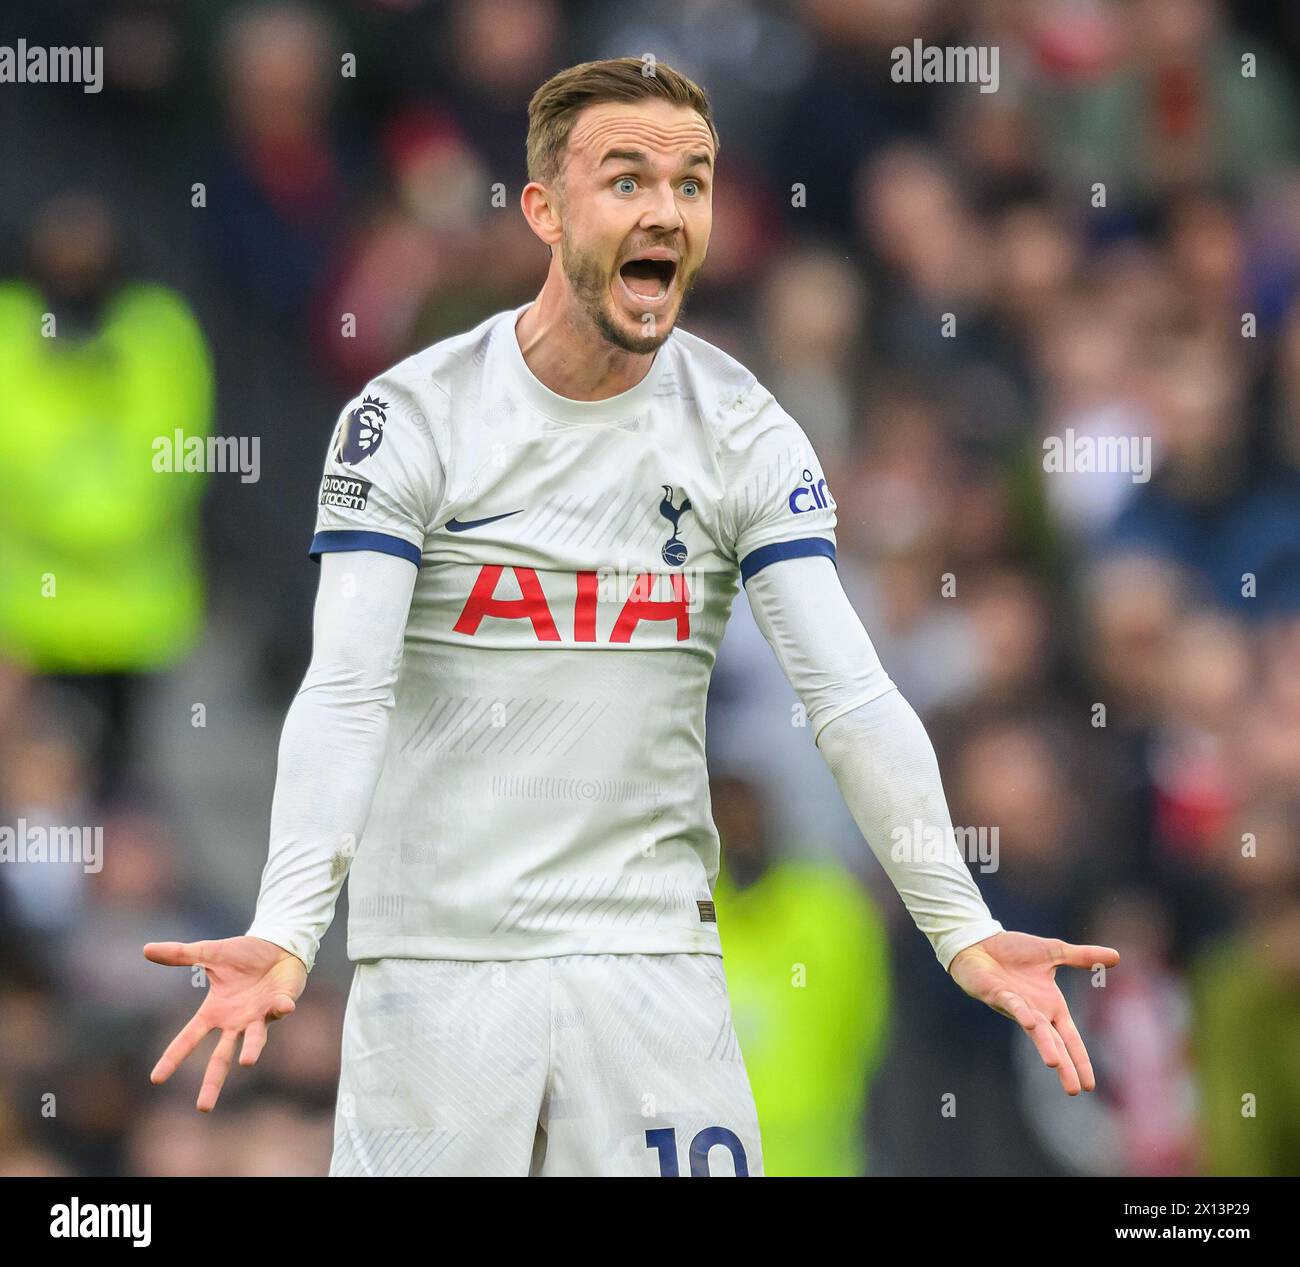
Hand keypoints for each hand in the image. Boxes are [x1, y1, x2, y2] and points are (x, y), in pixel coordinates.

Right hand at [143, 936, 307, 1111]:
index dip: (173, 1057)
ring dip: (251, 1049)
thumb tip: (146, 949)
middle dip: (212, 1082)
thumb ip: (181, 954)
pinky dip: (282, 1008)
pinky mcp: (280, 1005)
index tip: (156, 1079)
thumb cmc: (244, 955)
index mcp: (215, 1012)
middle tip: (203, 1108)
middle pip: (220, 1058)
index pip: (189, 1038)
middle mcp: (235, 1021)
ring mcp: (258, 1017)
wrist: (277, 946)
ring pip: (253, 1040)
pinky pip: (280, 1009)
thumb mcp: (210, 953)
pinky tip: (284, 1005)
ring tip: (246, 1062)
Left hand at [948, 931, 1119, 1095]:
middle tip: (1073, 1090)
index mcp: (1050, 1006)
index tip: (1090, 1086)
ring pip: (1034, 1030)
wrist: (980, 942)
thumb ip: (1082, 957)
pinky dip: (1021, 1012)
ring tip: (1055, 1064)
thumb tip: (1117, 956)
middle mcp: (1035, 1011)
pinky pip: (1013, 1004)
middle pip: (1055, 1043)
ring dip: (1045, 1045)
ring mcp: (1016, 1005)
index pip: (1071, 1038)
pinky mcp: (998, 994)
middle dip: (1065, 1066)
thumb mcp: (1054, 951)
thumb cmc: (1013, 951)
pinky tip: (1030, 1022)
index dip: (1080, 1060)